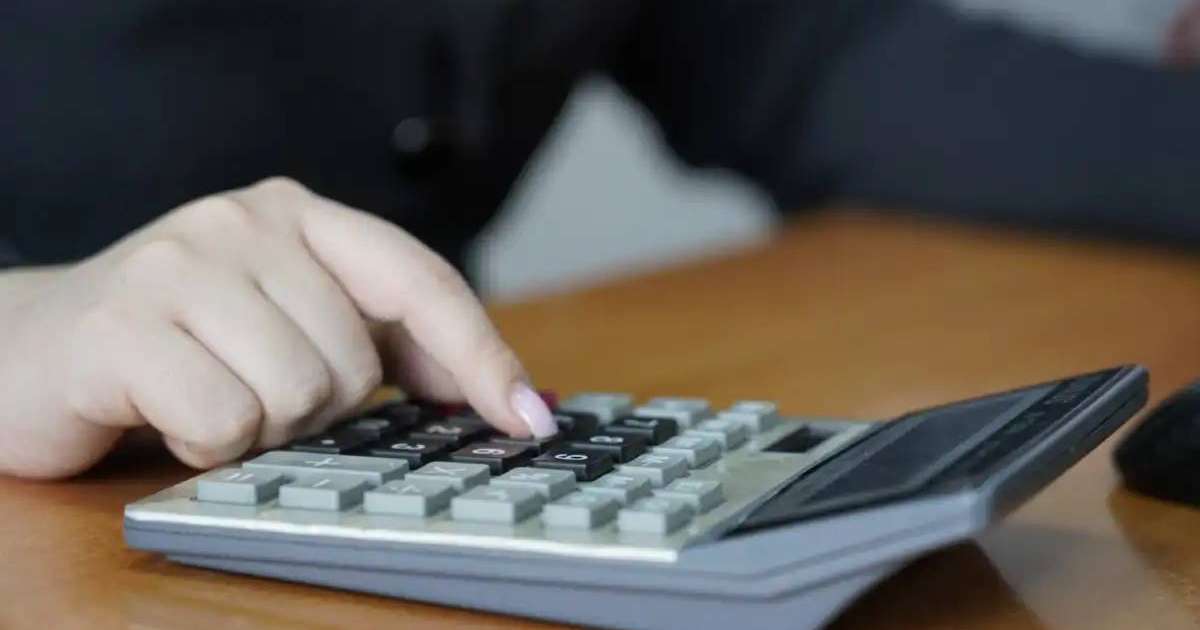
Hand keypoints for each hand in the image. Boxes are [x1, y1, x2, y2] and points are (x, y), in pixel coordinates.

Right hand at [0, 177, 556, 478]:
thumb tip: (499, 394)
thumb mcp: (288, 324)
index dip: (481, 355)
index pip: (421, 281)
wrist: (29, 350)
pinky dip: (202, 442)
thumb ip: (381, 343)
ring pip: (295, 395)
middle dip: (313, 408)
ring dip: (257, 427)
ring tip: (203, 393)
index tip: (527, 420)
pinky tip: (163, 411)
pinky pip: (224, 422)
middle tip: (249, 388)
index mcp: (300, 213)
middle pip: (355, 363)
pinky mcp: (124, 321)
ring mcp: (181, 262)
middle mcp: (245, 220)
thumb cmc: (180, 345)